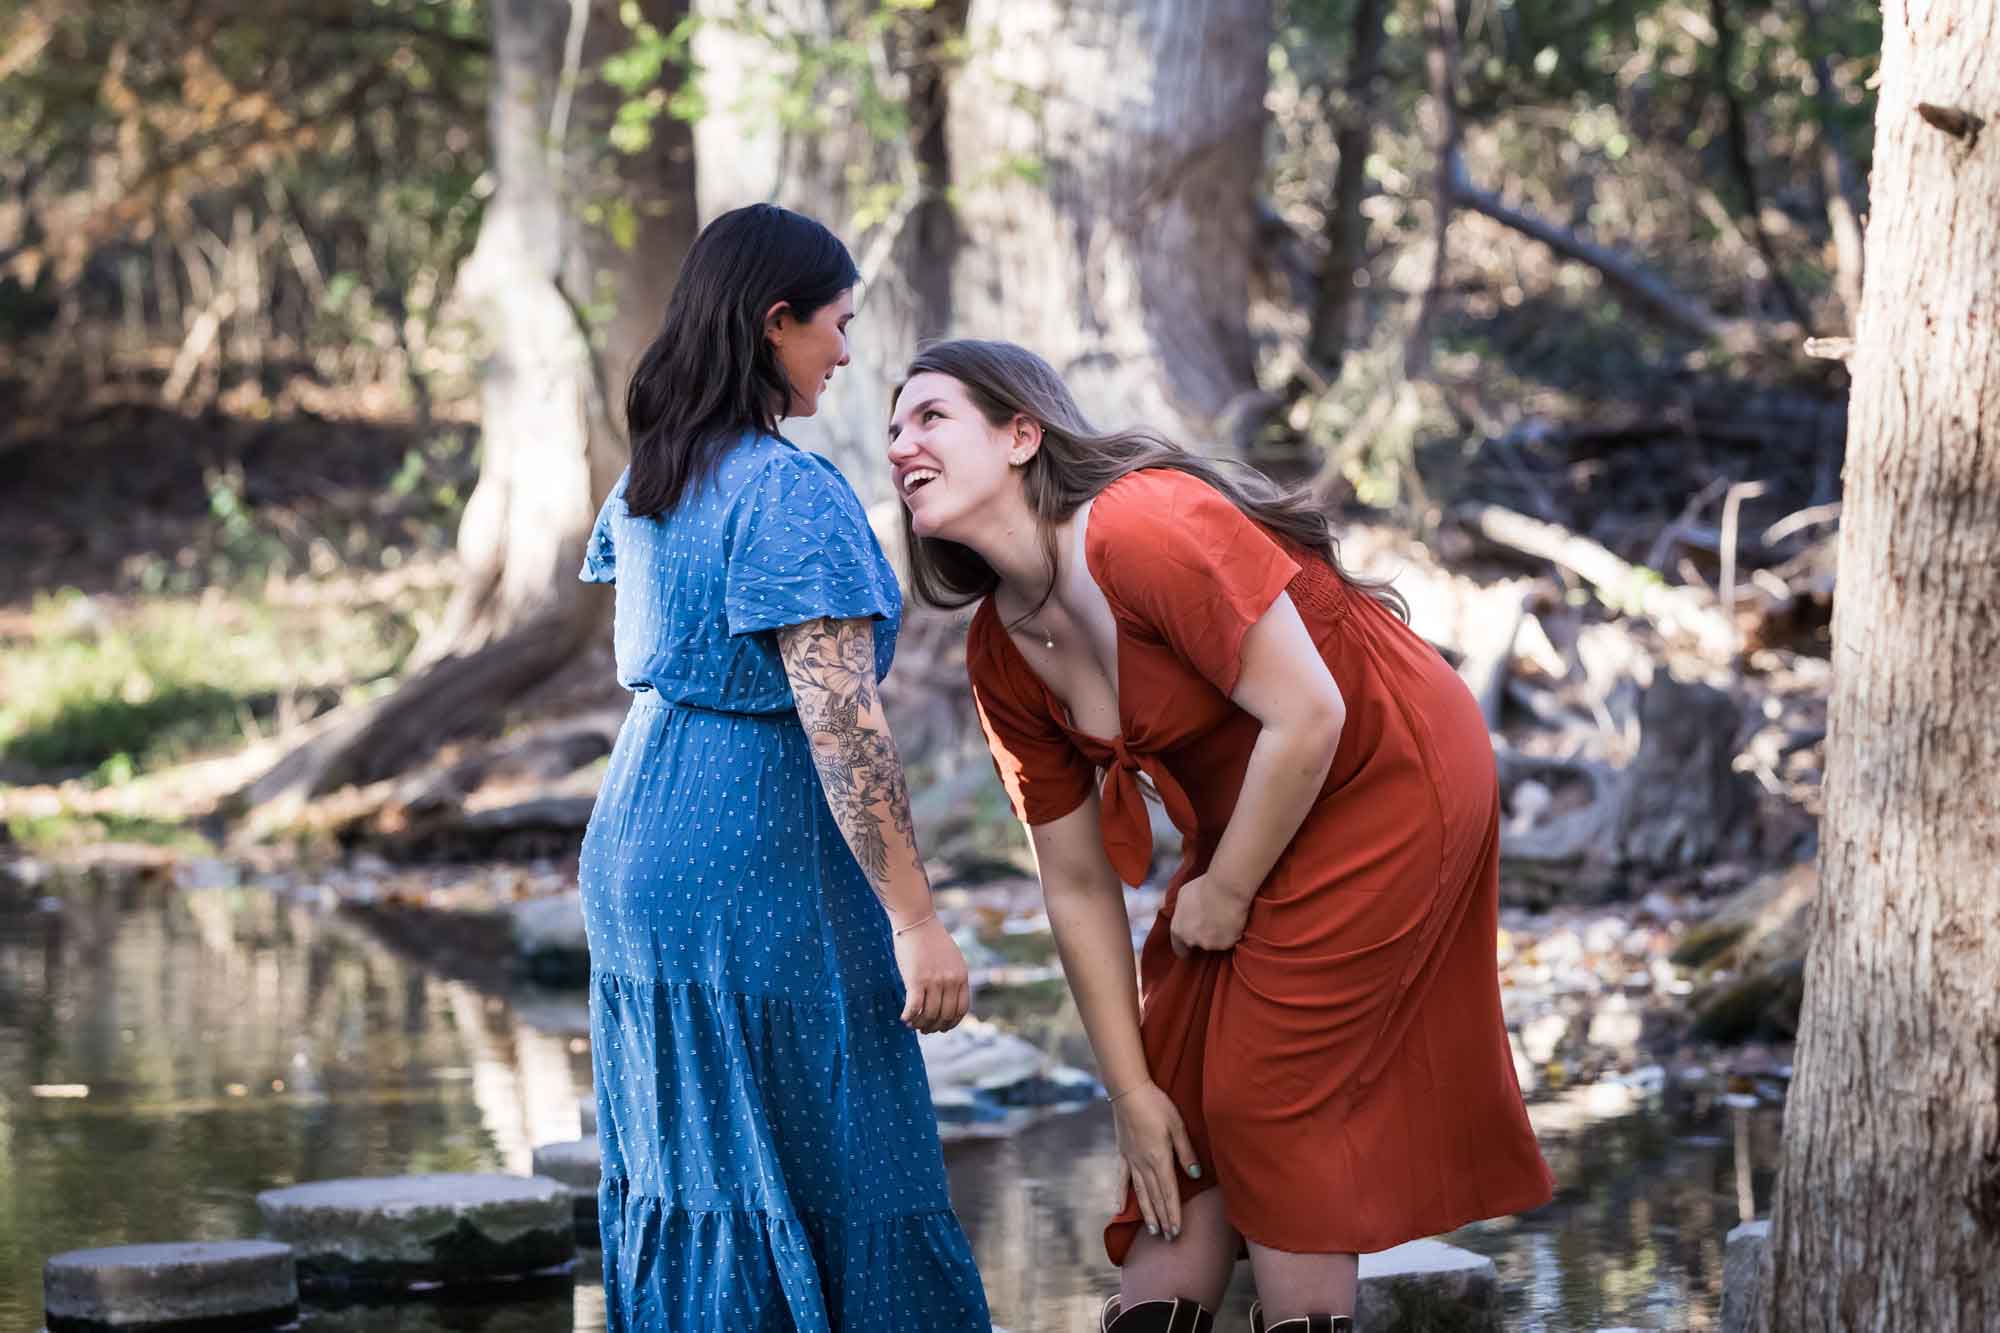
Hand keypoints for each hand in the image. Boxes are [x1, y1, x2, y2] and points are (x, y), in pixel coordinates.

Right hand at [893, 917, 969, 1032]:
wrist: (917, 920)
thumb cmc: (931, 939)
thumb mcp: (952, 958)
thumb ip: (954, 977)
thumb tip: (950, 997)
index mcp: (961, 976)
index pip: (961, 1009)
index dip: (952, 1023)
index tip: (942, 1027)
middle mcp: (950, 981)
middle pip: (945, 1015)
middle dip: (935, 1026)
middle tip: (925, 1029)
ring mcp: (934, 981)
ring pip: (929, 1015)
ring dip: (920, 1024)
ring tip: (913, 1024)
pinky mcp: (916, 980)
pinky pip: (914, 1008)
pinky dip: (909, 1017)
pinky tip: (904, 1018)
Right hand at [1110, 1081, 1200, 1239]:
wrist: (1129, 1090)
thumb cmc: (1157, 1105)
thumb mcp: (1178, 1125)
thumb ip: (1186, 1152)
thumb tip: (1195, 1176)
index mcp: (1159, 1158)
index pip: (1169, 1192)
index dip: (1173, 1213)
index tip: (1177, 1232)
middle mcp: (1143, 1164)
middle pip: (1155, 1197)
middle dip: (1163, 1219)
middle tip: (1169, 1238)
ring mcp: (1130, 1160)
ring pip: (1139, 1193)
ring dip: (1146, 1213)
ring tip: (1152, 1231)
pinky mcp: (1121, 1153)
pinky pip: (1121, 1179)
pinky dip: (1120, 1195)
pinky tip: (1119, 1209)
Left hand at [1168, 873, 1250, 957]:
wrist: (1226, 888)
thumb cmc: (1204, 887)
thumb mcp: (1183, 895)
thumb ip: (1181, 910)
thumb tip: (1184, 913)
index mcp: (1178, 930)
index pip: (1179, 948)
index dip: (1185, 945)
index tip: (1191, 943)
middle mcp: (1191, 940)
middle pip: (1196, 944)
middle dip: (1202, 937)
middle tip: (1210, 924)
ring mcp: (1209, 944)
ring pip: (1213, 944)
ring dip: (1217, 935)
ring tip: (1223, 919)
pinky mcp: (1226, 944)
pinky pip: (1228, 941)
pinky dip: (1230, 935)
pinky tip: (1232, 922)